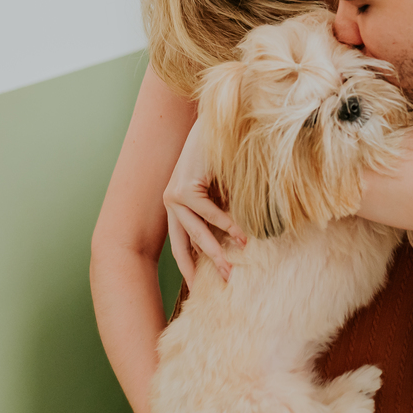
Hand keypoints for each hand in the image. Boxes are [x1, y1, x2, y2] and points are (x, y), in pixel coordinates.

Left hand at [163, 118, 246, 282]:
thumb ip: (222, 209)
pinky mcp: (184, 188)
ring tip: (232, 269)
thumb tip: (238, 239)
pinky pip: (208, 213)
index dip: (190, 265)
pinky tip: (241, 236)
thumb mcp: (220, 189)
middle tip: (224, 284)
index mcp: (177, 205)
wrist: (213, 125)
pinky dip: (226, 226)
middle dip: (206, 267)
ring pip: (198, 233)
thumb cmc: (221, 156)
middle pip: (187, 244)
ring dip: (217, 252)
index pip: (181, 243)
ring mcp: (174, 196)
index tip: (199, 287)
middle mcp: (171, 203)